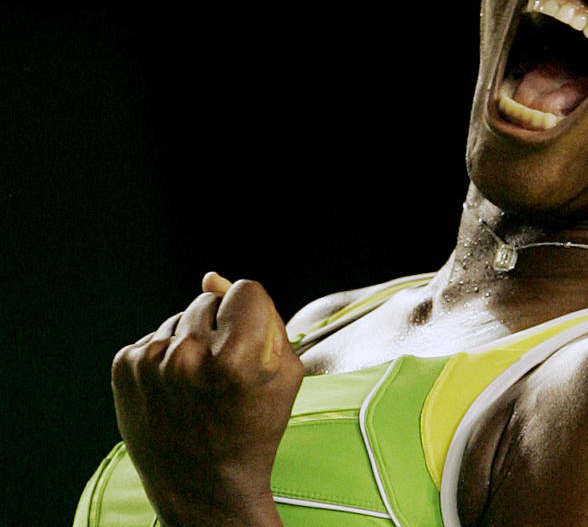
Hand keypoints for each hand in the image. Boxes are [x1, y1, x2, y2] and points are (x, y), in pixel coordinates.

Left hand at [111, 275, 303, 526]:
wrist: (203, 489)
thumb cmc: (255, 428)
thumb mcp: (284, 374)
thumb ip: (264, 317)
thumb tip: (211, 276)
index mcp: (234, 359)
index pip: (246, 289)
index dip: (254, 313)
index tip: (251, 344)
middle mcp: (186, 357)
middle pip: (209, 299)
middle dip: (220, 326)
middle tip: (224, 375)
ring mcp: (150, 363)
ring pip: (181, 317)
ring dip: (192, 340)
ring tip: (198, 386)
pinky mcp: (124, 368)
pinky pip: (156, 336)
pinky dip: (167, 355)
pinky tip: (176, 389)